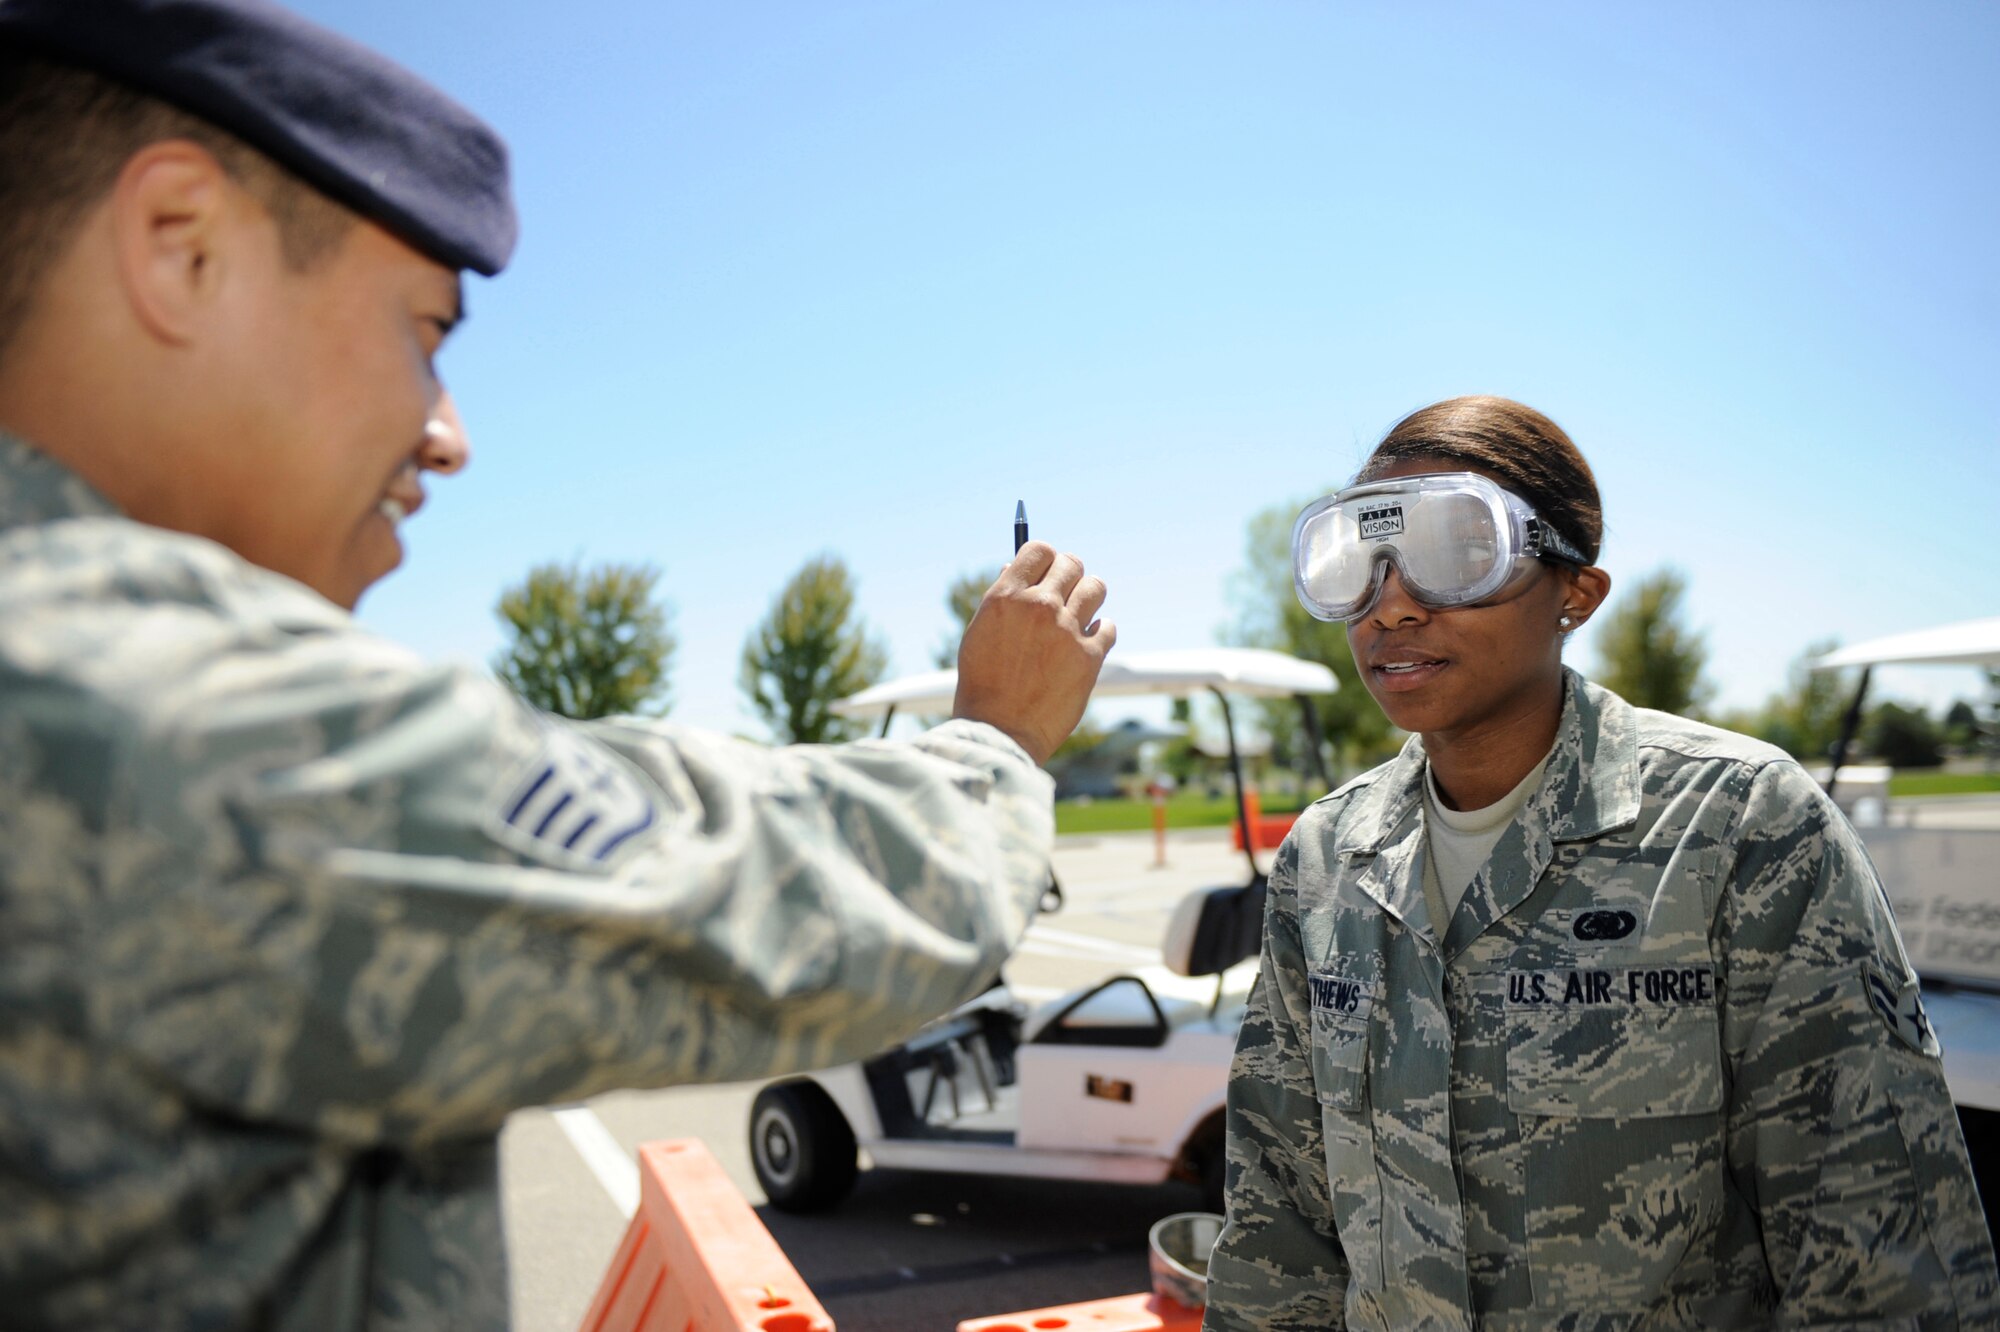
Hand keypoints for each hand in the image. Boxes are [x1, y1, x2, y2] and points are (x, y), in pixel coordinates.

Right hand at [952, 542, 1115, 764]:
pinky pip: (1108, 626)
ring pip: (1096, 587)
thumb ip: (1001, 600)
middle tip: (1067, 592)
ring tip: (1081, 613)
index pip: (1039, 549)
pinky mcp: (1090, 657)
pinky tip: (1087, 642)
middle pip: (1072, 563)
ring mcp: (1067, 630)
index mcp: (1006, 597)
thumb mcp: (979, 634)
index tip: (1048, 570)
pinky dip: (1100, 632)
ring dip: (1090, 597)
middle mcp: (1038, 606)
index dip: (1046, 558)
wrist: (1000, 732)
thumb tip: (1015, 568)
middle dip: (1070, 575)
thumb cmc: (983, 685)